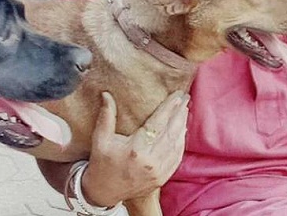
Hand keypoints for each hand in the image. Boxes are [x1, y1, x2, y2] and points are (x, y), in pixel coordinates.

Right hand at [82, 90, 189, 206]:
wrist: (103, 192)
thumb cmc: (101, 163)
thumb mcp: (100, 138)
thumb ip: (106, 115)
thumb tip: (106, 94)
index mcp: (136, 150)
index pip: (158, 124)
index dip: (168, 108)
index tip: (177, 95)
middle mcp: (150, 161)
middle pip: (170, 132)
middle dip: (179, 113)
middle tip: (185, 97)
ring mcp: (158, 172)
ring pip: (176, 144)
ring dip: (182, 125)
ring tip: (184, 109)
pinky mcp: (161, 178)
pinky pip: (176, 158)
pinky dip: (181, 143)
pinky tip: (182, 131)